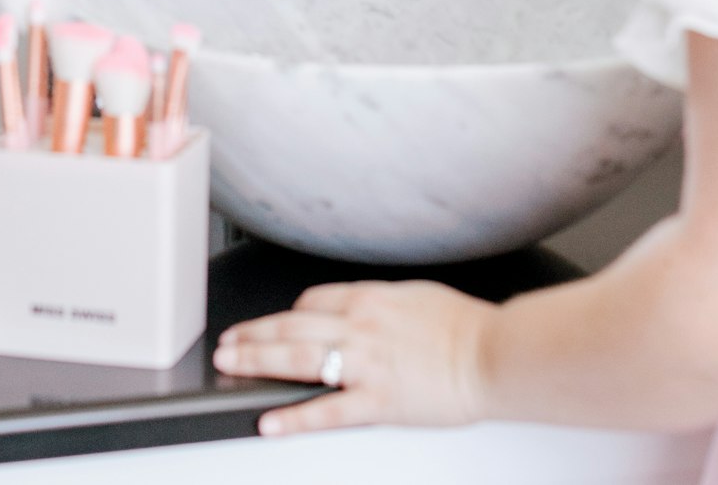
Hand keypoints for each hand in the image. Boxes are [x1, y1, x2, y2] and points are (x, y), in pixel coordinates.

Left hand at [213, 278, 491, 435]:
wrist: (493, 353)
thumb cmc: (464, 326)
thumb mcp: (415, 295)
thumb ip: (380, 302)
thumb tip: (360, 308)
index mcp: (370, 298)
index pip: (311, 300)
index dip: (285, 313)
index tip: (273, 324)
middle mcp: (360, 326)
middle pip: (291, 325)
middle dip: (252, 334)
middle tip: (225, 343)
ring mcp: (365, 364)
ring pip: (297, 358)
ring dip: (256, 361)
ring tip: (229, 366)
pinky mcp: (378, 401)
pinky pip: (326, 411)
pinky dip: (293, 417)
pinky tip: (269, 421)